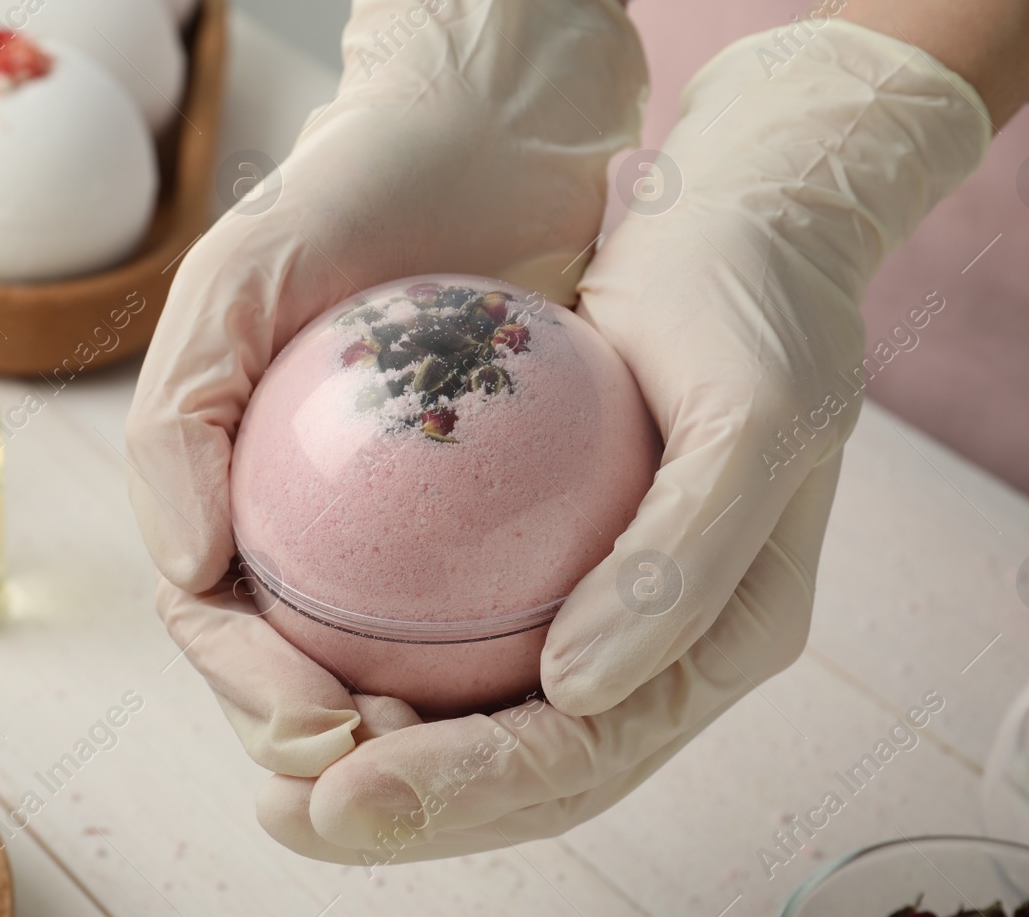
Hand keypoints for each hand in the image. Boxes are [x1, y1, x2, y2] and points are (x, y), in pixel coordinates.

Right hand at [127, 0, 644, 776]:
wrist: (493, 123)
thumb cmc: (358, 187)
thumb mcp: (241, 271)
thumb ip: (182, 415)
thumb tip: (188, 569)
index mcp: (226, 474)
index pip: (212, 614)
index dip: (247, 687)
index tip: (318, 721)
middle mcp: (305, 505)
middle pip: (294, 655)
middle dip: (327, 734)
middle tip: (396, 758)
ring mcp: (399, 510)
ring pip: (391, 652)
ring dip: (416, 722)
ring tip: (469, 750)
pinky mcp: (493, 499)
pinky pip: (489, 597)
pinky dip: (500, 652)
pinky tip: (546, 679)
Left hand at [260, 20, 991, 861]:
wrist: (741, 219)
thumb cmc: (757, 306)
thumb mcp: (753, 418)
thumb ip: (681, 564)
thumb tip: (576, 691)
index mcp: (725, 638)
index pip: (585, 752)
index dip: (464, 792)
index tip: (343, 798)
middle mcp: (660, 644)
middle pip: (525, 767)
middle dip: (404, 806)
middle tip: (280, 808)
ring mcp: (606, 604)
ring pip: (484, 718)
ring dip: (379, 750)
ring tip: (270, 758)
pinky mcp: (554, 553)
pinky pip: (462, 636)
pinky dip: (384, 661)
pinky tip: (298, 649)